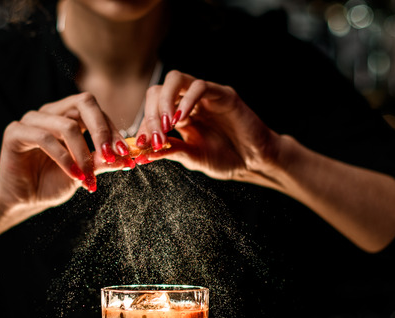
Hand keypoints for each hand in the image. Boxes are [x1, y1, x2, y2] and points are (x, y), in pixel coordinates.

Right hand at [0, 92, 135, 214]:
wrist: (23, 200)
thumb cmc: (51, 182)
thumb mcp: (84, 172)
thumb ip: (102, 162)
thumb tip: (127, 158)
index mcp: (67, 115)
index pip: (96, 110)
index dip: (112, 130)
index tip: (125, 153)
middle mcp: (50, 112)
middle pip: (84, 103)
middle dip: (102, 130)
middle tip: (112, 155)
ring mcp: (31, 120)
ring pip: (67, 125)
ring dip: (83, 153)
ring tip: (88, 177)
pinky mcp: (15, 132)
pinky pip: (45, 139)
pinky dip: (64, 158)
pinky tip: (73, 174)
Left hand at [135, 70, 281, 181]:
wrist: (254, 161)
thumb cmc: (226, 159)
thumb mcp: (192, 157)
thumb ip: (170, 151)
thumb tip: (143, 153)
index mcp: (178, 116)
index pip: (152, 110)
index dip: (143, 125)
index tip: (140, 145)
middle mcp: (188, 102)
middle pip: (158, 91)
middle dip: (151, 114)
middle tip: (153, 137)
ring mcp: (205, 96)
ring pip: (175, 80)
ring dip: (165, 101)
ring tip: (165, 125)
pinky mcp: (222, 94)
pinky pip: (199, 86)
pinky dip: (187, 100)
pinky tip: (181, 119)